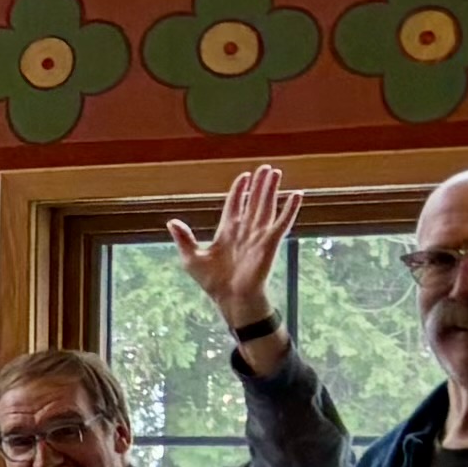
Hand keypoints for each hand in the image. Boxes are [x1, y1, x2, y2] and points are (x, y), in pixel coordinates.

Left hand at [165, 163, 304, 331]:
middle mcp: (244, 231)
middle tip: (266, 168)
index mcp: (226, 232)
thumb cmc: (213, 282)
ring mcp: (258, 235)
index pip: (235, 205)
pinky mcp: (270, 243)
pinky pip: (282, 223)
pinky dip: (289, 209)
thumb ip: (184, 238)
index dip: (239, 191)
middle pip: (254, 201)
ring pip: (266, 206)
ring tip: (276, 173)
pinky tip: (296, 195)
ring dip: (272, 190)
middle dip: (259, 184)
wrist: (230, 298)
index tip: (244, 176)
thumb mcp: (191, 258)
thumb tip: (171, 221)